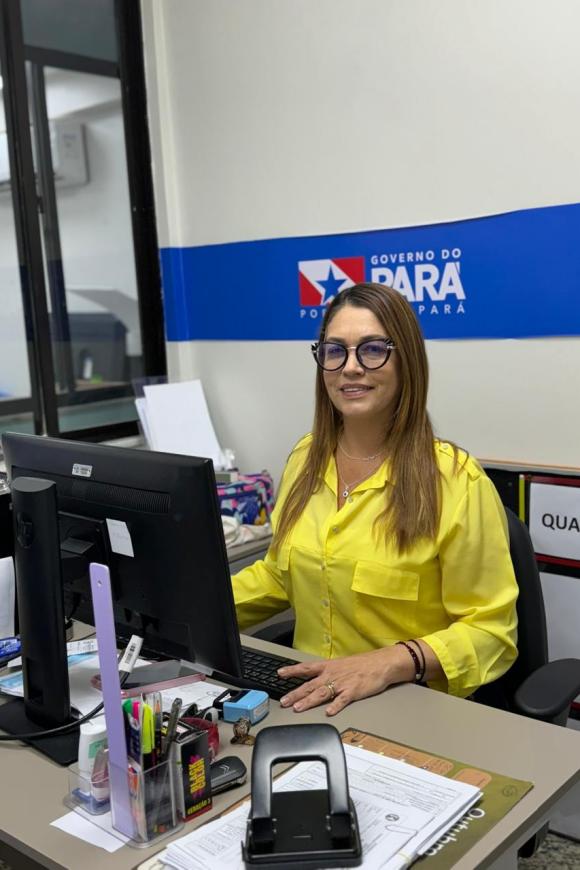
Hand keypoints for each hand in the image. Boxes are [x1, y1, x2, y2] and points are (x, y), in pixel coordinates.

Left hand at [277, 646, 414, 715]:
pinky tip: (328, 712)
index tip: (279, 673)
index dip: (292, 671)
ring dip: (308, 701)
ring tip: (298, 708)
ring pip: (321, 693)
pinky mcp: (353, 692)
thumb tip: (316, 679)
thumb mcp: (341, 665)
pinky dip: (335, 706)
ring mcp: (342, 683)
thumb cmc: (362, 665)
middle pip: (310, 685)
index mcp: (328, 667)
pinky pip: (342, 700)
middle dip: (295, 694)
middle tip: (284, 701)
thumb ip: (328, 673)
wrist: (381, 664)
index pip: (306, 668)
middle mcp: (332, 674)